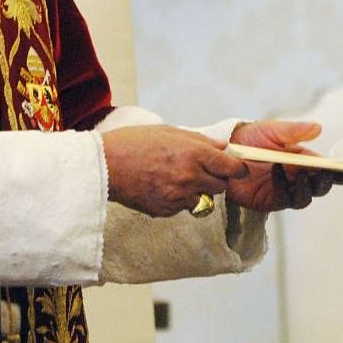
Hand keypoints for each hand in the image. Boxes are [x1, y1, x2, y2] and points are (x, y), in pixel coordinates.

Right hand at [102, 125, 247, 216]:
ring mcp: (179, 197)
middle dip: (215, 179)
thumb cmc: (133, 142)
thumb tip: (221, 145)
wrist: (106, 166)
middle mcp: (191, 177)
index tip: (237, 169)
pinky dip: (177, 200)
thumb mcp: (168, 131)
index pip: (231, 168)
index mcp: (194, 154)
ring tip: (176, 178)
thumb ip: (198, 140)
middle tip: (202, 171)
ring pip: (202, 199)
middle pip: (220, 187)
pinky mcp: (166, 210)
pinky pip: (182, 208)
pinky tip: (161, 187)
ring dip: (196, 191)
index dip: (237, 169)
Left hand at [227, 120, 342, 211]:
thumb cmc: (248, 137)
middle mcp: (297, 175)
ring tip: (299, 172)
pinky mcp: (273, 200)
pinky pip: (288, 199)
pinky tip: (279, 173)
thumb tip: (318, 128)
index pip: (327, 166)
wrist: (222, 153)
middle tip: (327, 173)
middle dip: (329, 180)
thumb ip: (294, 131)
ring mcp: (286, 189)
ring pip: (308, 195)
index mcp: (302, 157)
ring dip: (308, 185)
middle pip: (321, 184)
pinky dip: (288, 188)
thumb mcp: (272, 130)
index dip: (342, 171)